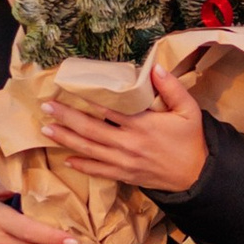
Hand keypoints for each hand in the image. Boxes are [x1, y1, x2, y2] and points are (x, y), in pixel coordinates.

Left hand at [41, 56, 208, 199]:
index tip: (68, 89)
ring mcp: (124, 162)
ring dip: (66, 139)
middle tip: (46, 106)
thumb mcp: (189, 110)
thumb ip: (172, 88)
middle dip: (66, 117)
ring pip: (89, 150)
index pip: (109, 110)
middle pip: (91, 129)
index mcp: (143, 124)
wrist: (197, 175)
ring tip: (46, 129)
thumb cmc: (191, 139)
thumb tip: (156, 68)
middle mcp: (128, 143)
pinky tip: (66, 158)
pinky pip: (98, 171)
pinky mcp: (124, 175)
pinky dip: (81, 166)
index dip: (87, 99)